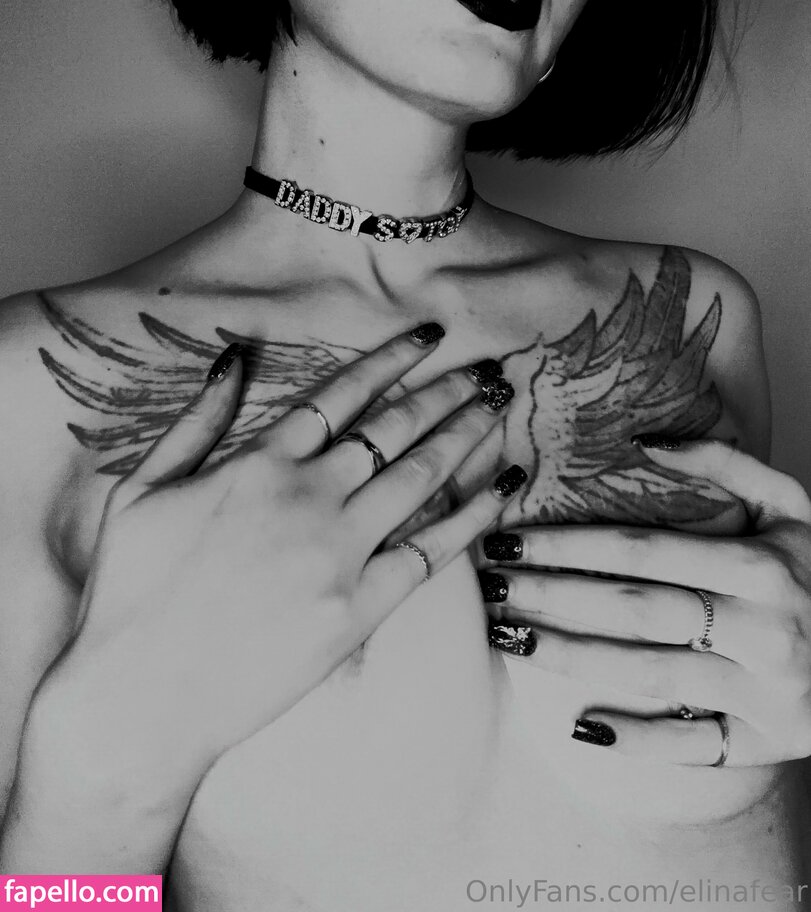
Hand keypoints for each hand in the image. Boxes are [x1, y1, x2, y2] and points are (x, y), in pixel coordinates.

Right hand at [44, 325, 525, 791]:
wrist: (140, 696)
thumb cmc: (130, 592)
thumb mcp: (142, 488)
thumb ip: (197, 420)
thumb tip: (233, 358)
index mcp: (259, 463)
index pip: (341, 394)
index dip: (391, 360)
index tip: (428, 337)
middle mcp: (308, 496)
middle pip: (394, 427)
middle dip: (445, 392)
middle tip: (486, 371)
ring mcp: (338, 552)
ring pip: (420, 475)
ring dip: (465, 434)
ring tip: (499, 406)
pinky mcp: (358, 608)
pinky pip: (431, 552)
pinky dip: (472, 517)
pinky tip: (501, 489)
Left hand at [482, 438, 810, 766]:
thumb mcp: (794, 509)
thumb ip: (729, 465)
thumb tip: (645, 442)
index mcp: (763, 567)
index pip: (643, 551)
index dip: (569, 545)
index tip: (509, 539)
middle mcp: (764, 630)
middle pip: (635, 611)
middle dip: (552, 597)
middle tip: (489, 588)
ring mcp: (765, 694)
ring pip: (649, 675)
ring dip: (569, 658)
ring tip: (508, 637)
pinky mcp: (767, 743)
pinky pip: (693, 747)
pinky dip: (637, 740)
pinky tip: (579, 725)